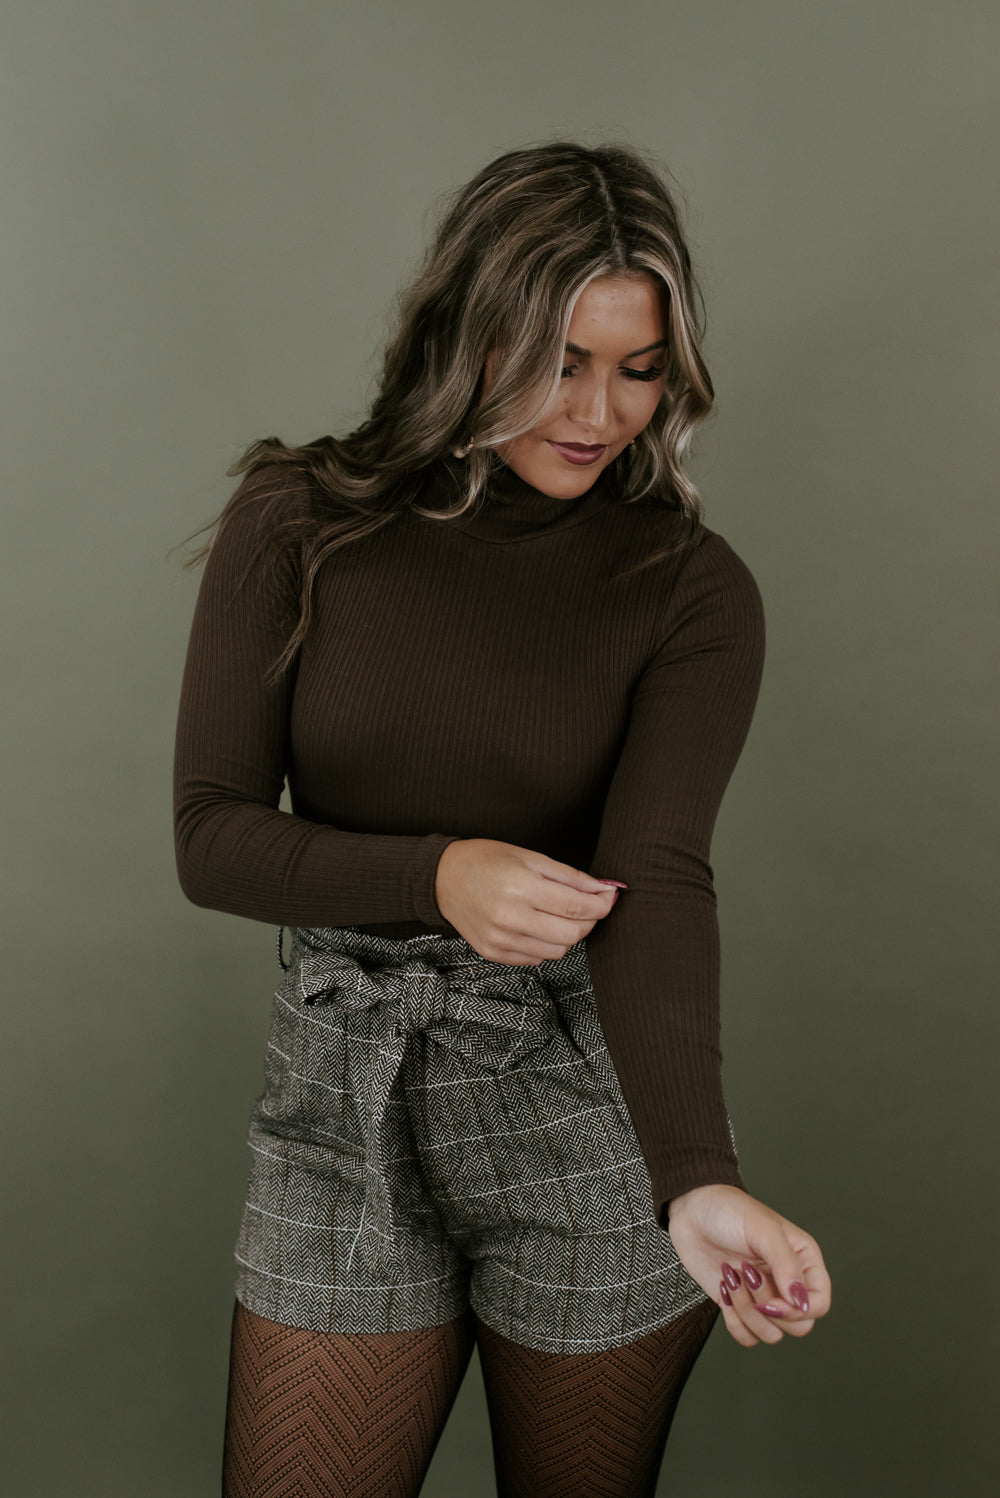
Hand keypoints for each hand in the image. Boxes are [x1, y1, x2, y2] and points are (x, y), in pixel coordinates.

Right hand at [435, 838, 622, 965]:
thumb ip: (570, 877)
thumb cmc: (487, 860)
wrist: (443, 878)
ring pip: (557, 952)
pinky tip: (536, 925)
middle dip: (589, 921)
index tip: (609, 897)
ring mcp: (500, 940)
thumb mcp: (530, 857)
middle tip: (587, 906)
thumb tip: (604, 889)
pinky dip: (545, 945)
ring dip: (567, 935)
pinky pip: (536, 959)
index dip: (601, 904)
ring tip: (557, 914)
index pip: (577, 907)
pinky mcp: (493, 953)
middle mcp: (510, 918)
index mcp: (521, 888)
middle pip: (572, 934)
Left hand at [667, 1184, 830, 1347]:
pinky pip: (747, 1337)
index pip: (818, 1304)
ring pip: (771, 1334)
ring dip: (747, 1311)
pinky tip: (724, 1288)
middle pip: (798, 1326)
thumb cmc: (729, 1210)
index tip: (773, 1301)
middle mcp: (786, 1282)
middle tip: (748, 1277)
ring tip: (732, 1277)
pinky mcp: (739, 1306)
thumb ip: (786, 1264)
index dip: (798, 1311)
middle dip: (768, 1309)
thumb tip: (802, 1302)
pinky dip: (734, 1320)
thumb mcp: (763, 1229)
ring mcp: (763, 1296)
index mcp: (803, 1261)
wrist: (691, 1211)